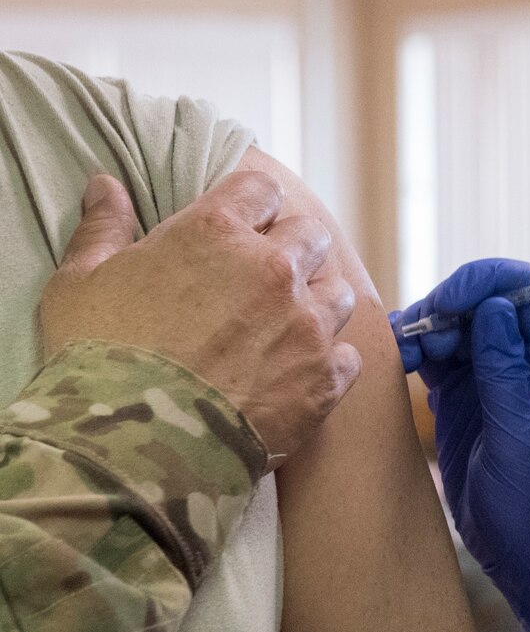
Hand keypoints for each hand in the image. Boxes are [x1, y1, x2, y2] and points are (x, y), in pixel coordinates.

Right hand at [39, 171, 361, 461]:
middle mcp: (273, 269)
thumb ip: (102, 227)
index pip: (261, 189)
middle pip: (310, 235)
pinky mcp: (324, 378)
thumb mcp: (79, 284)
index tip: (242, 223)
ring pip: (338, 291)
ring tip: (283, 327)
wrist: (127, 448)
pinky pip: (349, 355)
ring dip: (316, 302)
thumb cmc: (94, 360)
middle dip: (291, 249)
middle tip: (261, 278)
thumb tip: (105, 183)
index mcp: (215, 232)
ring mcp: (306, 324)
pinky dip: (329, 361)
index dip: (253, 204)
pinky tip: (297, 373)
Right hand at [395, 259, 529, 631]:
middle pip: (485, 304)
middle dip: (448, 304)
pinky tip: (397, 356)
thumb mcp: (524, 443)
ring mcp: (492, 380)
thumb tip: (495, 309)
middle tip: (419, 333)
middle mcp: (525, 365)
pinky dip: (414, 351)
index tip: (450, 302)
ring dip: (426, 326)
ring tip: (404, 349)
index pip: (528, 297)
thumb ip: (508, 377)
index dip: (488, 285)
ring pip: (457, 328)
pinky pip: (437, 359)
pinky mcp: (462, 401)